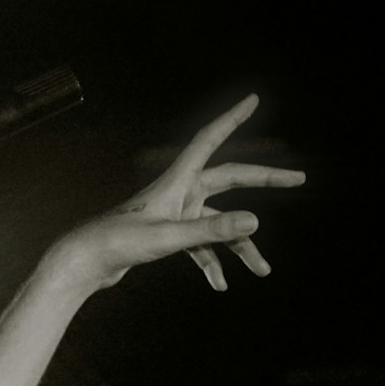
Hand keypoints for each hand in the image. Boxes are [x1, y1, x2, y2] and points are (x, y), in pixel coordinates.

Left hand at [47, 95, 304, 294]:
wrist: (85, 263)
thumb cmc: (119, 243)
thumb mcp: (170, 238)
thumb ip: (212, 230)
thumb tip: (255, 222)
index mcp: (177, 181)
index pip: (209, 139)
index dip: (232, 119)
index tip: (253, 99)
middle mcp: (179, 192)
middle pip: (230, 179)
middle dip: (265, 180)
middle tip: (299, 179)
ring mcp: (174, 213)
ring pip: (218, 223)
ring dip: (239, 247)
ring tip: (262, 271)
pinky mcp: (167, 234)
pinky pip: (200, 245)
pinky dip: (211, 263)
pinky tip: (219, 285)